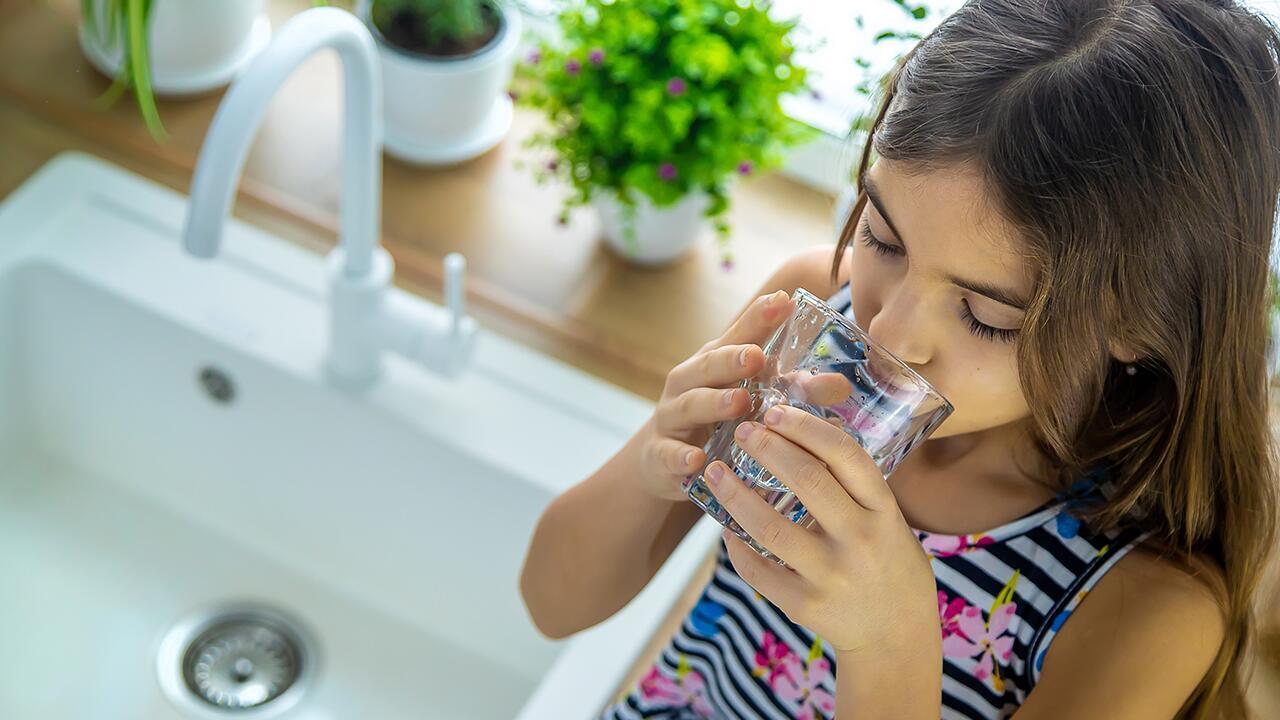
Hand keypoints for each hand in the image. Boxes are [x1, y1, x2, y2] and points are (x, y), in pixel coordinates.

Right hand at [634, 290, 794, 501]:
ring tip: (738, 402)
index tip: (783, 301)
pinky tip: (696, 461)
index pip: (738, 334)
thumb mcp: (752, 397)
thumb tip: (842, 386)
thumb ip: (794, 389)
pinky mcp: (661, 454)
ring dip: (714, 403)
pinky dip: (681, 457)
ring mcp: (672, 417)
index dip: (759, 318)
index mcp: (715, 362)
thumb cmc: (718, 417)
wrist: (664, 459)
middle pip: (709, 365)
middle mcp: (690, 382)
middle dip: (732, 359)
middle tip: (757, 356)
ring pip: (690, 405)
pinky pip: (669, 454)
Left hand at [702, 403, 938, 658]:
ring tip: (714, 471)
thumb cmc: (890, 564)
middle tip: (743, 430)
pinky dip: (736, 546)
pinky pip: (759, 570)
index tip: (777, 411)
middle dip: (768, 448)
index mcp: (884, 512)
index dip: (807, 428)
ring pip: (771, 528)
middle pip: (808, 481)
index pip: (846, 456)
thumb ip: (856, 488)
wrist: (896, 636)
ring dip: (735, 495)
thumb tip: (805, 435)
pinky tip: (723, 527)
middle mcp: (861, 540)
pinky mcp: (806, 605)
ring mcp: (832, 575)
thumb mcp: (890, 521)